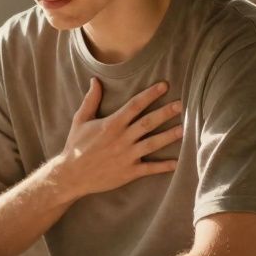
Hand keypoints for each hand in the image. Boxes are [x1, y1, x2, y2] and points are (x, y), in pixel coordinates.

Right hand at [53, 77, 182, 198]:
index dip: (150, 94)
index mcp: (111, 124)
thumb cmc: (75, 146)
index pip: (135, 105)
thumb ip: (91, 100)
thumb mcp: (80, 120)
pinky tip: (177, 163)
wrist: (71, 175)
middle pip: (148, 122)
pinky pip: (149, 168)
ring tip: (184, 129)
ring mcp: (127, 156)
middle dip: (165, 112)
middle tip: (181, 105)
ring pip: (152, 144)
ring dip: (169, 136)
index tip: (164, 85)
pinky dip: (163, 166)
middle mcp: (122, 138)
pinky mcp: (129, 172)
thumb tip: (95, 80)